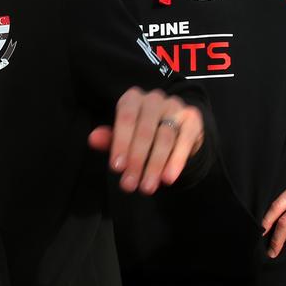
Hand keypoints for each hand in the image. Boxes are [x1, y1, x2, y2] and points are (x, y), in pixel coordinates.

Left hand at [88, 86, 203, 194]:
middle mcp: (154, 98)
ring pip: (165, 137)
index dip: (121, 143)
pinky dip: (176, 161)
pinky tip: (168, 178)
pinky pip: (184, 140)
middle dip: (137, 160)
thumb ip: (110, 139)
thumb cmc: (143, 132)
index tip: (116, 168)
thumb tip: (92, 139)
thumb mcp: (124, 136)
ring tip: (146, 187)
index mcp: (133, 98)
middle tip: (129, 185)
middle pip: (145, 130)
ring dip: (155, 165)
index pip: (126, 118)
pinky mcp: (192, 118)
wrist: (176, 127)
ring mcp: (175, 106)